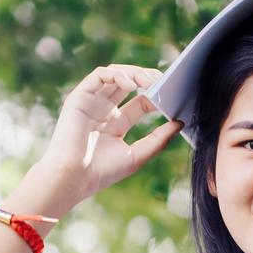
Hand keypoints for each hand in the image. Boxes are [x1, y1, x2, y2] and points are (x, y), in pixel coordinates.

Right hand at [38, 64, 184, 206]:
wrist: (72, 179)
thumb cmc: (101, 172)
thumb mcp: (137, 155)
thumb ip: (158, 140)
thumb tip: (180, 123)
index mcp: (116, 123)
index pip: (141, 102)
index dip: (156, 96)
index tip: (172, 96)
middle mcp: (104, 110)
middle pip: (129, 83)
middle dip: (147, 78)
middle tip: (164, 81)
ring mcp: (92, 102)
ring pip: (115, 75)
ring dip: (134, 73)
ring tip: (150, 81)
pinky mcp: (80, 97)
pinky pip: (99, 76)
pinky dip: (116, 75)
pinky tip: (131, 84)